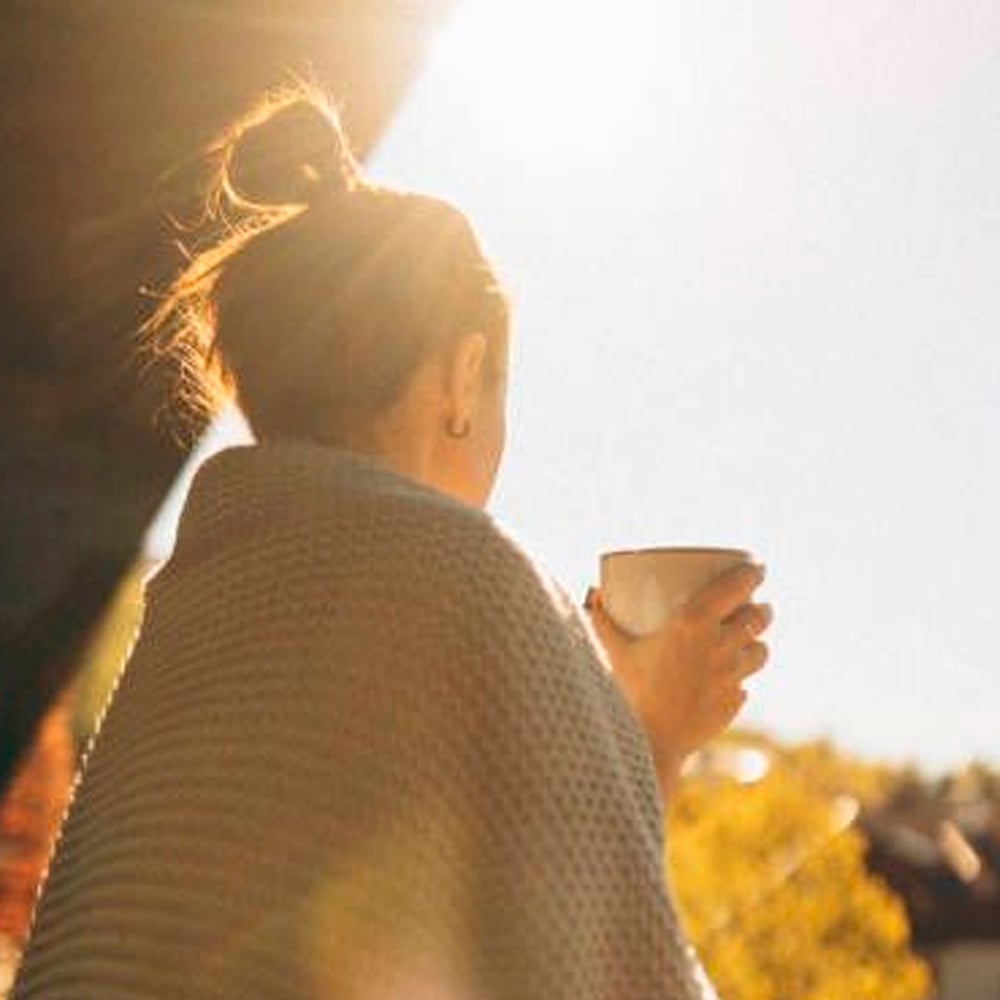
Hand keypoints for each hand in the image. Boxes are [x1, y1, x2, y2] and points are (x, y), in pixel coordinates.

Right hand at [585, 563, 771, 795]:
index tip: (756, 568)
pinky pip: (745, 683)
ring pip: (761, 650)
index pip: (737, 586)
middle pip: (759, 616)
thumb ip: (603, 619)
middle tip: (754, 606)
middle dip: (761, 608)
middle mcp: (719, 645)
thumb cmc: (628, 689)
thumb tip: (595, 592)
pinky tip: (727, 679)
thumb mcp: (615, 649)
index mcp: (692, 622)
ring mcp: (731, 676)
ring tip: (747, 640)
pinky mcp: (734, 702)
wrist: (648, 741)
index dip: (752, 573)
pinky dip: (739, 678)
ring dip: (756, 642)